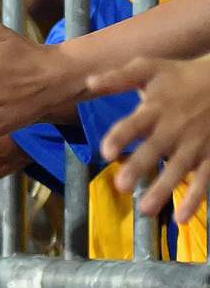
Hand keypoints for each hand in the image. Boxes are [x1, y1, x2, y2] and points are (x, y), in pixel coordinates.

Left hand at [88, 54, 209, 222]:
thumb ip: (120, 77)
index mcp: (156, 108)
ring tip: (145, 210)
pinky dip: (195, 198)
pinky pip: (204, 179)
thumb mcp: (151, 69)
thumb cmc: (181, 76)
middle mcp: (174, 128)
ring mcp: (194, 144)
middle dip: (139, 167)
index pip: (134, 124)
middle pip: (154, 150)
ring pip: (178, 169)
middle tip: (122, 186)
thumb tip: (90, 81)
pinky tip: (182, 218)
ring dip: (163, 189)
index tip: (106, 151)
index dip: (121, 137)